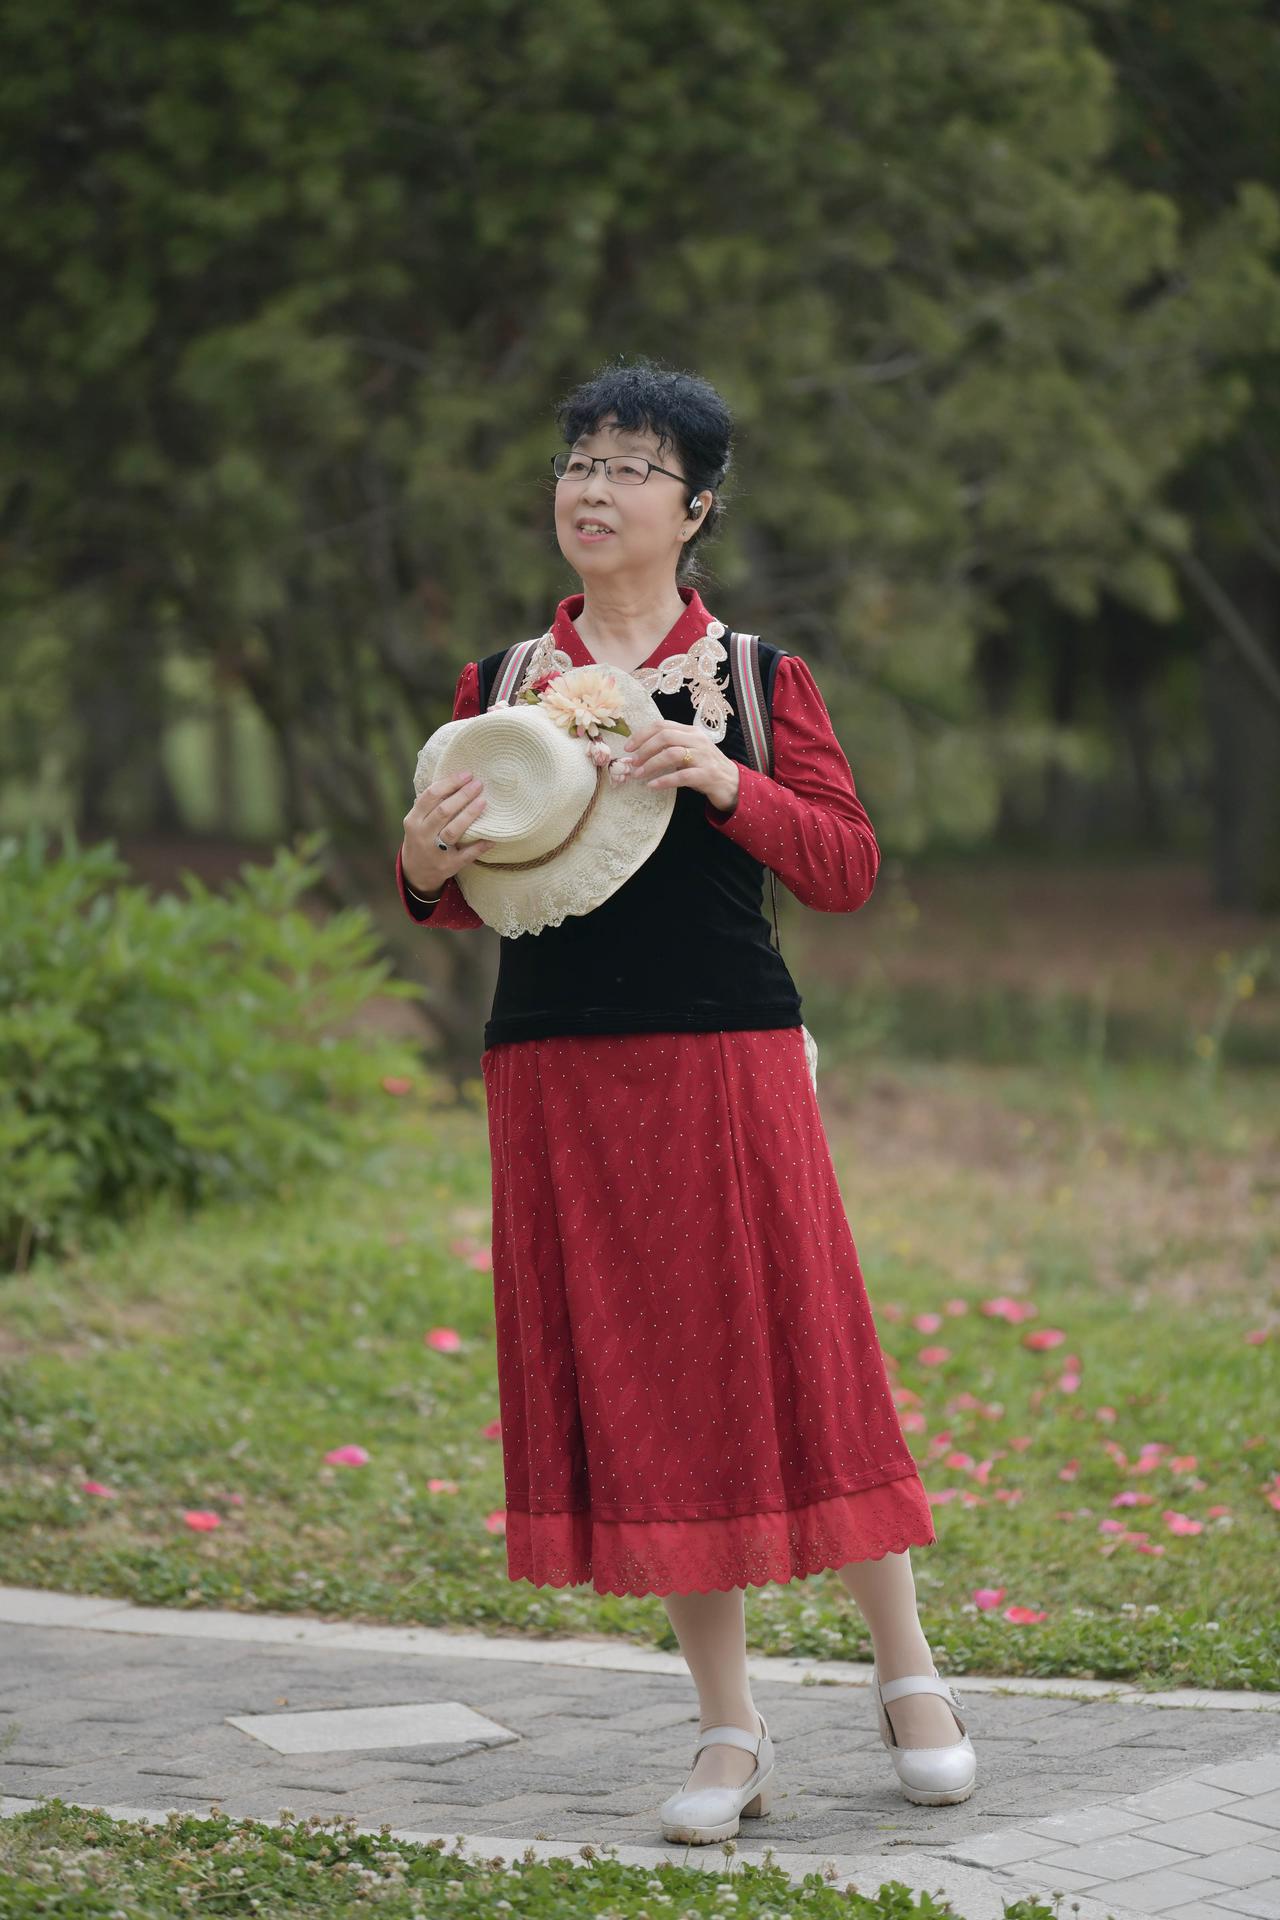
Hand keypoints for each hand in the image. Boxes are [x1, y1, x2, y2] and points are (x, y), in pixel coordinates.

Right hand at [401, 768, 496, 893]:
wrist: (416, 872)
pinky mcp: (448, 865)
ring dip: (469, 815)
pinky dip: (479, 846)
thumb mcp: (418, 821)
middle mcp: (422, 835)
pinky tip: (491, 837)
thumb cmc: (422, 837)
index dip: (449, 783)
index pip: (430, 796)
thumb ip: (431, 804)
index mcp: (414, 820)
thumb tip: (458, 779)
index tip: (467, 774)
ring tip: (483, 801)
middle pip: (443, 811)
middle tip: (479, 784)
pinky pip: (466, 855)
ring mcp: (435, 851)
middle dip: (462, 795)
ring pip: (453, 831)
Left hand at [617, 720, 739, 812]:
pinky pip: (681, 776)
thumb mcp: (689, 751)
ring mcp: (703, 757)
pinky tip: (652, 785)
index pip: (662, 725)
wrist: (732, 783)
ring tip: (639, 774)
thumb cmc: (705, 767)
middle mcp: (698, 740)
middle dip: (644, 749)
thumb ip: (670, 747)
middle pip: (665, 736)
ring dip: (651, 764)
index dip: (642, 735)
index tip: (628, 747)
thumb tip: (639, 752)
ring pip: (672, 754)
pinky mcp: (707, 775)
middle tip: (632, 762)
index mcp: (691, 731)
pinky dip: (664, 780)